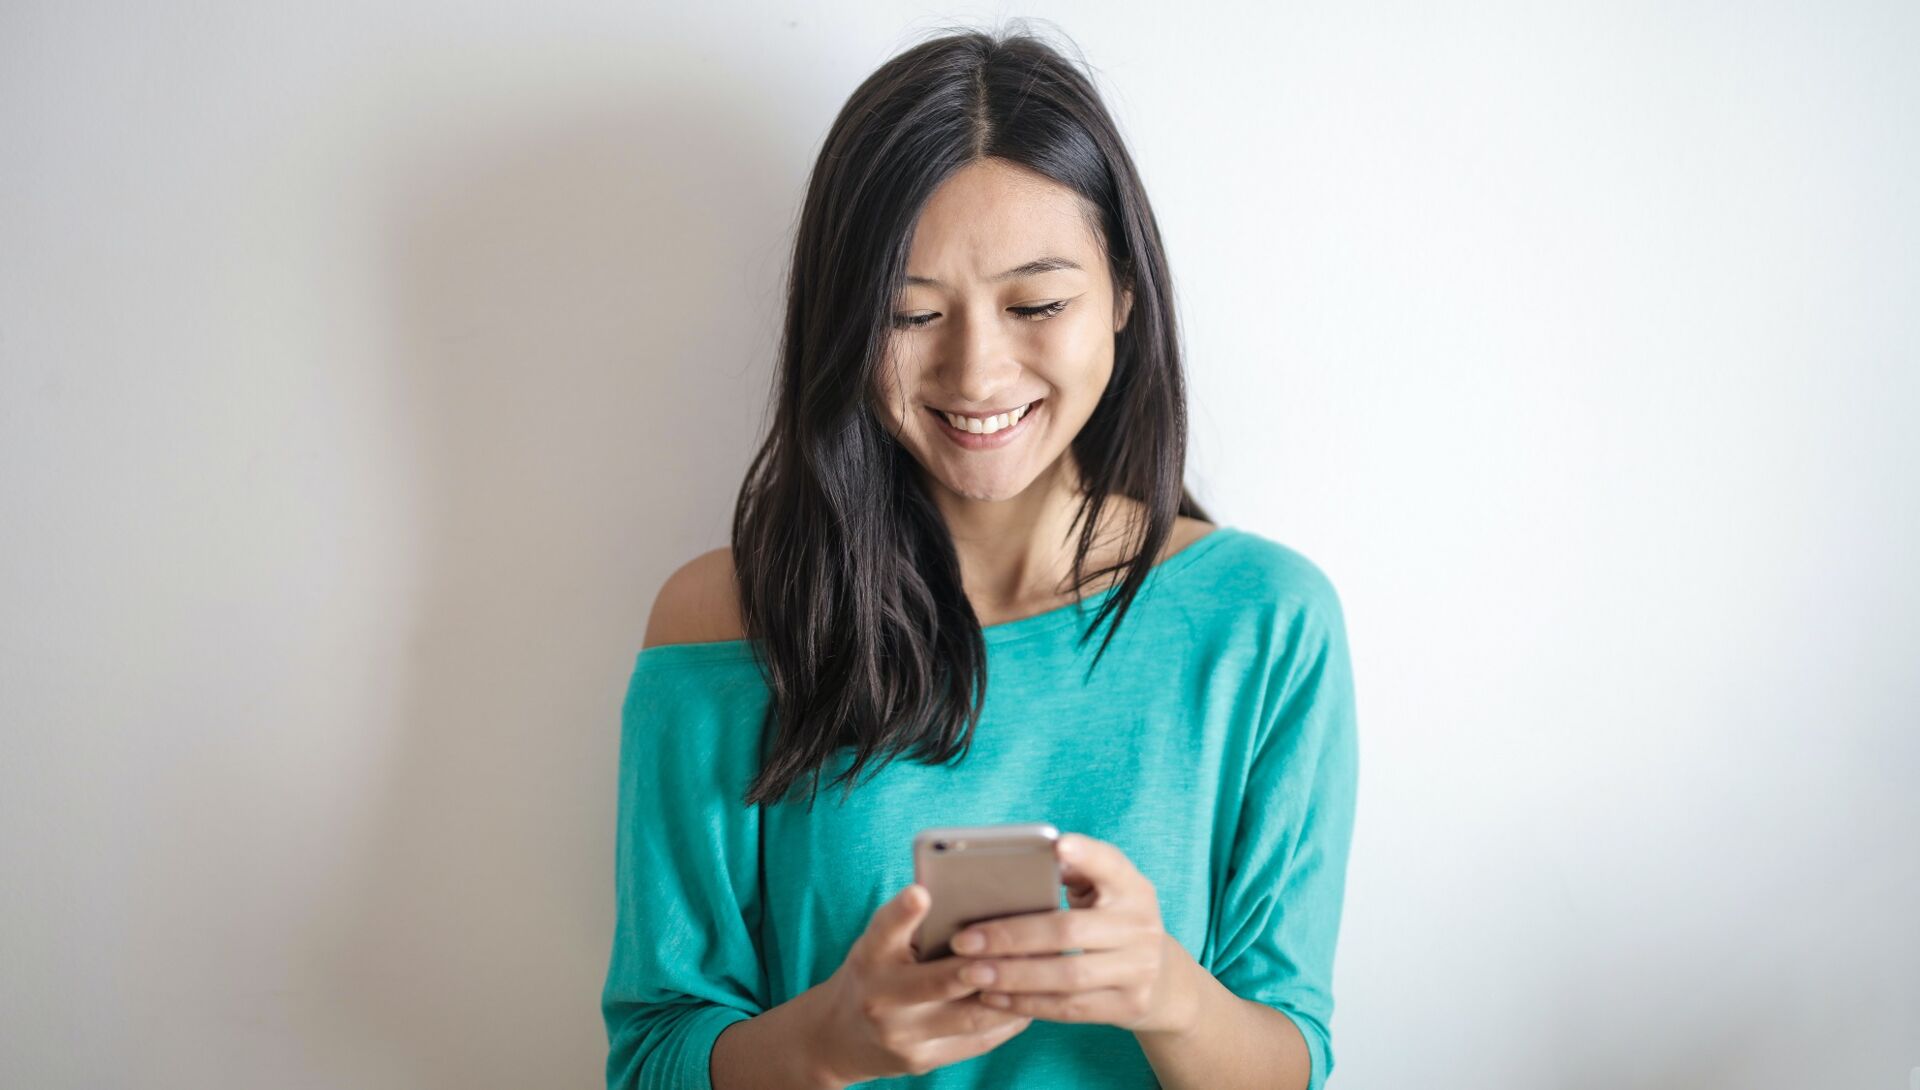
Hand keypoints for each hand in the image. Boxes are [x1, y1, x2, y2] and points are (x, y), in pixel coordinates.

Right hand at [804, 881, 1034, 1087]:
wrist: (837, 1037)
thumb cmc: (873, 973)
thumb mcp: (879, 944)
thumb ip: (912, 926)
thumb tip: (977, 899)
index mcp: (870, 956)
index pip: (884, 930)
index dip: (902, 912)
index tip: (921, 892)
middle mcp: (881, 998)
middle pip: (941, 981)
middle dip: (985, 965)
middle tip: (1026, 944)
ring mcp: (902, 1036)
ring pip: (970, 1016)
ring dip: (1010, 995)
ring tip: (1042, 972)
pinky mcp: (922, 1061)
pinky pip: (976, 1041)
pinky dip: (1007, 1020)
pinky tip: (1028, 1002)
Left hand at [950, 832, 1193, 1035]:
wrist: (1163, 978)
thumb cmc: (1111, 921)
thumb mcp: (1104, 892)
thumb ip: (1070, 873)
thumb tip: (1012, 864)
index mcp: (1132, 886)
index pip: (1110, 863)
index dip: (1085, 854)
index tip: (1056, 845)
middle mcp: (1141, 925)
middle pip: (1069, 930)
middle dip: (1011, 936)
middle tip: (964, 940)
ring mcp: (1139, 969)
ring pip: (1067, 975)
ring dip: (1012, 976)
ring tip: (970, 973)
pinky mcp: (1128, 1005)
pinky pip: (1069, 1008)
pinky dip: (1027, 1004)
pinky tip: (993, 996)